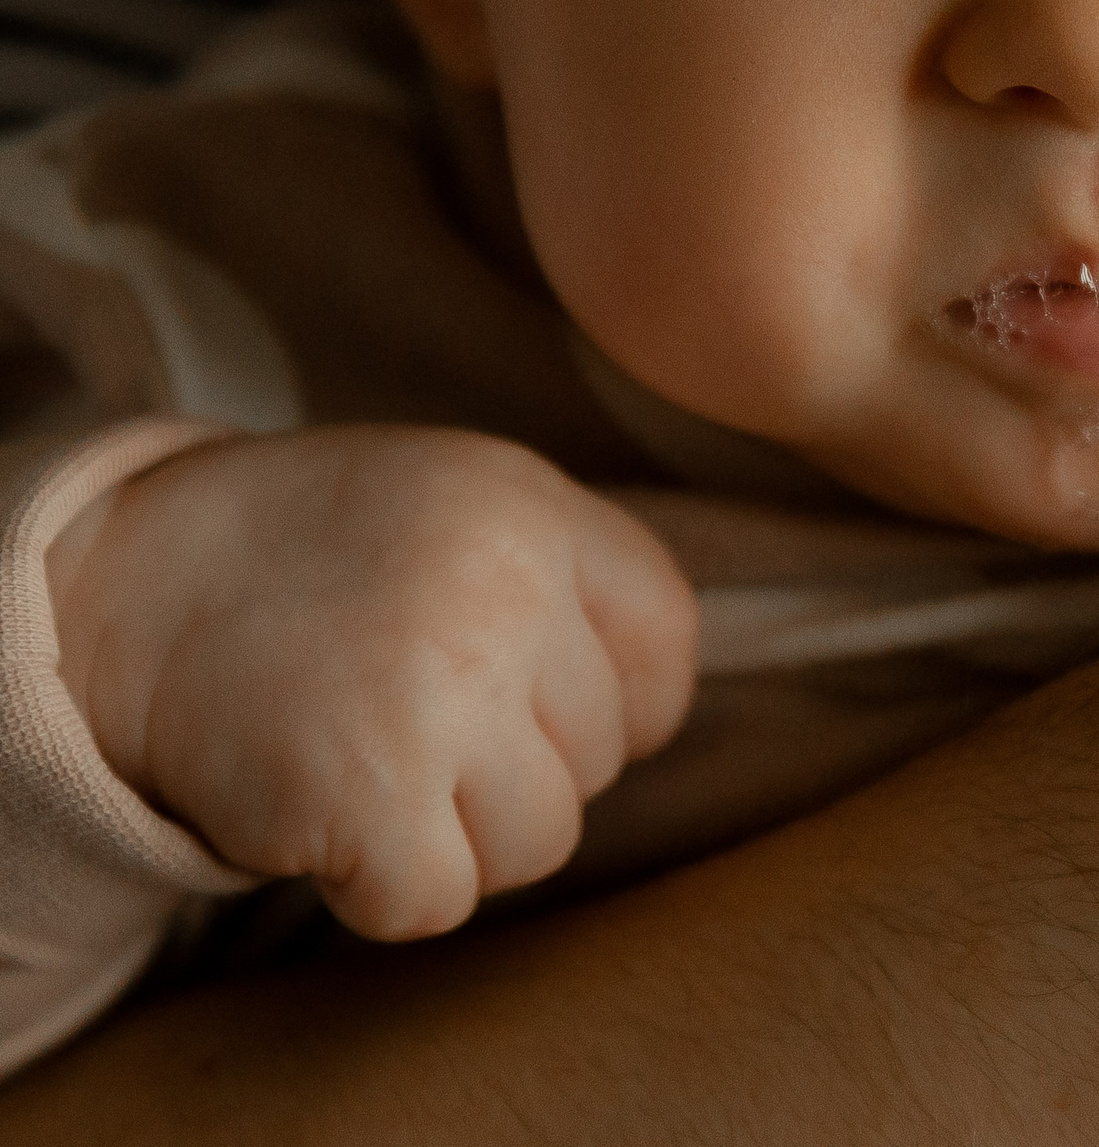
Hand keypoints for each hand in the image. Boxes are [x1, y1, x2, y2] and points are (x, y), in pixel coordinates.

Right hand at [46, 425, 697, 940]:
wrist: (124, 584)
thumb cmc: (309, 558)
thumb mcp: (460, 507)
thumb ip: (565, 580)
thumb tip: (653, 712)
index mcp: (534, 510)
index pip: (665, 643)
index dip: (623, 701)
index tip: (542, 708)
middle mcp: (505, 591)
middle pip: (602, 757)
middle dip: (520, 766)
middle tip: (415, 725)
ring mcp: (442, 691)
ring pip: (541, 840)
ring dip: (462, 836)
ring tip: (377, 767)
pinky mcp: (370, 793)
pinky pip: (442, 900)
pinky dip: (384, 889)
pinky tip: (330, 820)